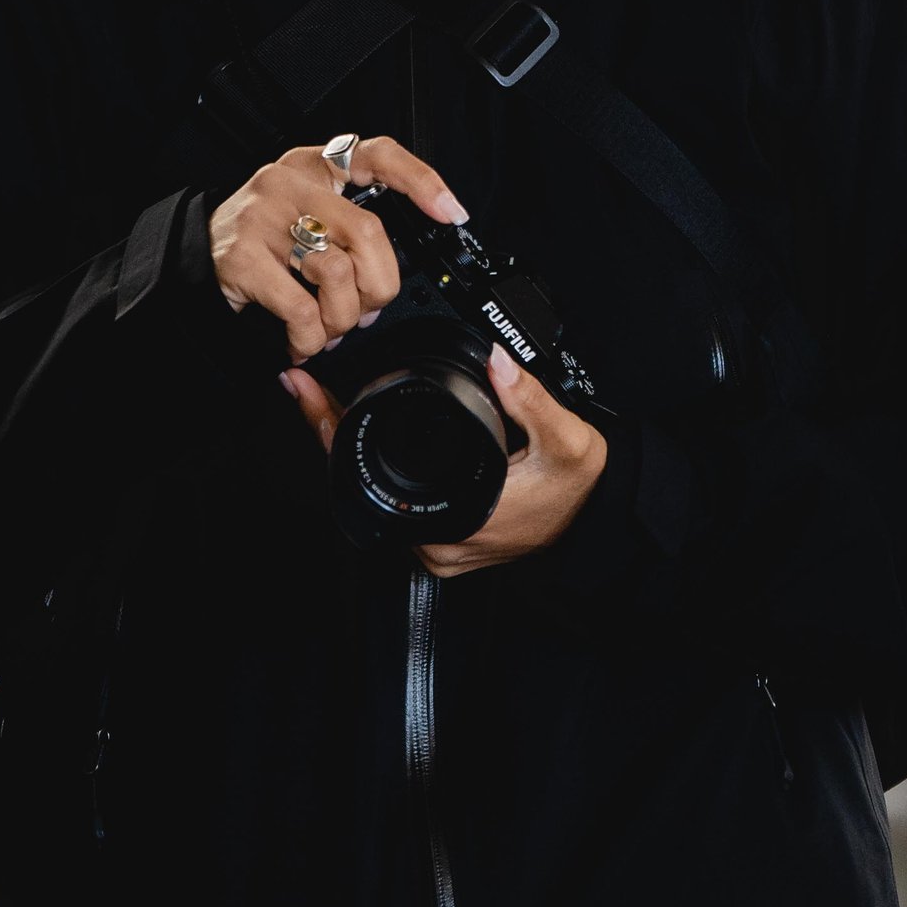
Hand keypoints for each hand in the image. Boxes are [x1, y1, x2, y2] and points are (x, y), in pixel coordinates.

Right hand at [209, 131, 465, 364]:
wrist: (188, 259)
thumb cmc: (259, 241)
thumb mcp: (304, 214)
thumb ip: (347, 229)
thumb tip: (386, 280)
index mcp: (314, 166)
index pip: (377, 154)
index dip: (420, 181)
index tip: (452, 213)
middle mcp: (290, 182)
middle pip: (368, 232)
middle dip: (379, 285)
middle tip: (367, 309)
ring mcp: (264, 217)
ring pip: (337, 273)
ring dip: (341, 319)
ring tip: (327, 328)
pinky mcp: (244, 257)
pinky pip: (302, 309)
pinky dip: (311, 338)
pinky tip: (302, 340)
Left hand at [280, 344, 607, 576]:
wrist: (598, 516)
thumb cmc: (580, 487)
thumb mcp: (563, 438)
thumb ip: (527, 398)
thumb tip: (496, 360)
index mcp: (455, 522)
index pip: (371, 478)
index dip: (334, 432)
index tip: (310, 394)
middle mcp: (438, 544)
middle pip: (362, 485)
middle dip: (333, 433)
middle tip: (308, 385)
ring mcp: (438, 546)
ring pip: (376, 492)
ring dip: (352, 448)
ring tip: (326, 401)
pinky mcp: (445, 539)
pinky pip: (396, 499)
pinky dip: (377, 463)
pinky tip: (363, 431)